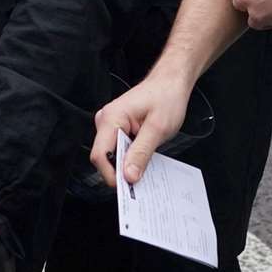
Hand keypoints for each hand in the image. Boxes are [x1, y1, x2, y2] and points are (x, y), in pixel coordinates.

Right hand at [90, 71, 192, 187]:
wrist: (171, 82)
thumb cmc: (166, 97)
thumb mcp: (158, 128)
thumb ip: (142, 152)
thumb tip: (128, 175)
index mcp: (112, 117)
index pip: (100, 154)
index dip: (111, 174)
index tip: (127, 188)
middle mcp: (106, 120)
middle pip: (104, 156)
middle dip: (119, 171)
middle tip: (140, 180)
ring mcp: (111, 123)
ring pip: (111, 154)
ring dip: (125, 164)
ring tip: (143, 167)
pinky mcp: (118, 127)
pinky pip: (118, 148)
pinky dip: (129, 157)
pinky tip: (142, 158)